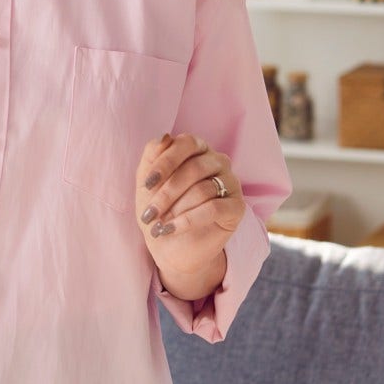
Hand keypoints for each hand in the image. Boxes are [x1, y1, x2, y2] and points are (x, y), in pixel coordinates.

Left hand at [136, 133, 243, 280]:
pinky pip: (213, 208)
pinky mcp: (237, 207)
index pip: (185, 144)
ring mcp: (231, 183)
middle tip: (149, 214)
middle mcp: (218, 161)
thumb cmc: (160, 209)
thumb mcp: (147, 184)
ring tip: (159, 225)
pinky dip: (187, 220)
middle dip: (166, 193)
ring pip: (202, 190)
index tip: (146, 185)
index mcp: (197, 149)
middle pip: (194, 168)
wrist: (171, 247)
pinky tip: (171, 229)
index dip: (165, 162)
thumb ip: (152, 157)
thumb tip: (164, 137)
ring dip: (175, 210)